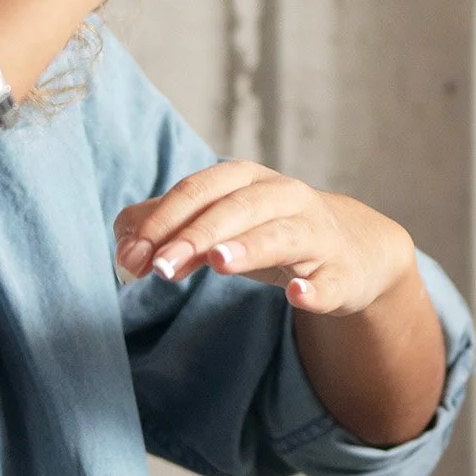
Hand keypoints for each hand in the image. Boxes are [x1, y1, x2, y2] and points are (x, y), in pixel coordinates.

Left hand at [112, 160, 415, 315]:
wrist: (349, 252)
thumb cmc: (265, 232)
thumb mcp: (215, 223)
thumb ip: (164, 229)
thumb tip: (126, 251)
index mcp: (246, 180)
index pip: (198, 191)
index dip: (164, 221)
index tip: (134, 256)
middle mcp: (283, 197)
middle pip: (235, 210)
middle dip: (195, 236)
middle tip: (159, 268)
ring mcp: (315, 234)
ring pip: (281, 236)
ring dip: (250, 247)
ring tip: (219, 262)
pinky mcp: (340, 274)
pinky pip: (327, 281)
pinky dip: (314, 288)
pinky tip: (298, 295)